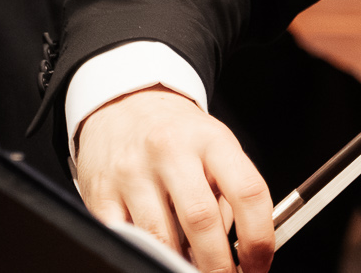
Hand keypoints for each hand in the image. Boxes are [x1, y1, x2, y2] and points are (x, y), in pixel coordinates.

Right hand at [74, 85, 275, 272]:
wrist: (126, 103)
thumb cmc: (177, 132)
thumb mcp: (215, 146)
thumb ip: (228, 194)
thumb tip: (233, 249)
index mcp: (211, 140)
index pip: (248, 192)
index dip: (259, 238)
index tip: (258, 264)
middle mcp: (171, 151)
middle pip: (201, 221)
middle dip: (217, 266)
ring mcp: (133, 171)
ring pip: (161, 238)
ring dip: (179, 264)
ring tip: (190, 266)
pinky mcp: (101, 192)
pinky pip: (125, 238)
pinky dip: (144, 252)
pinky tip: (155, 251)